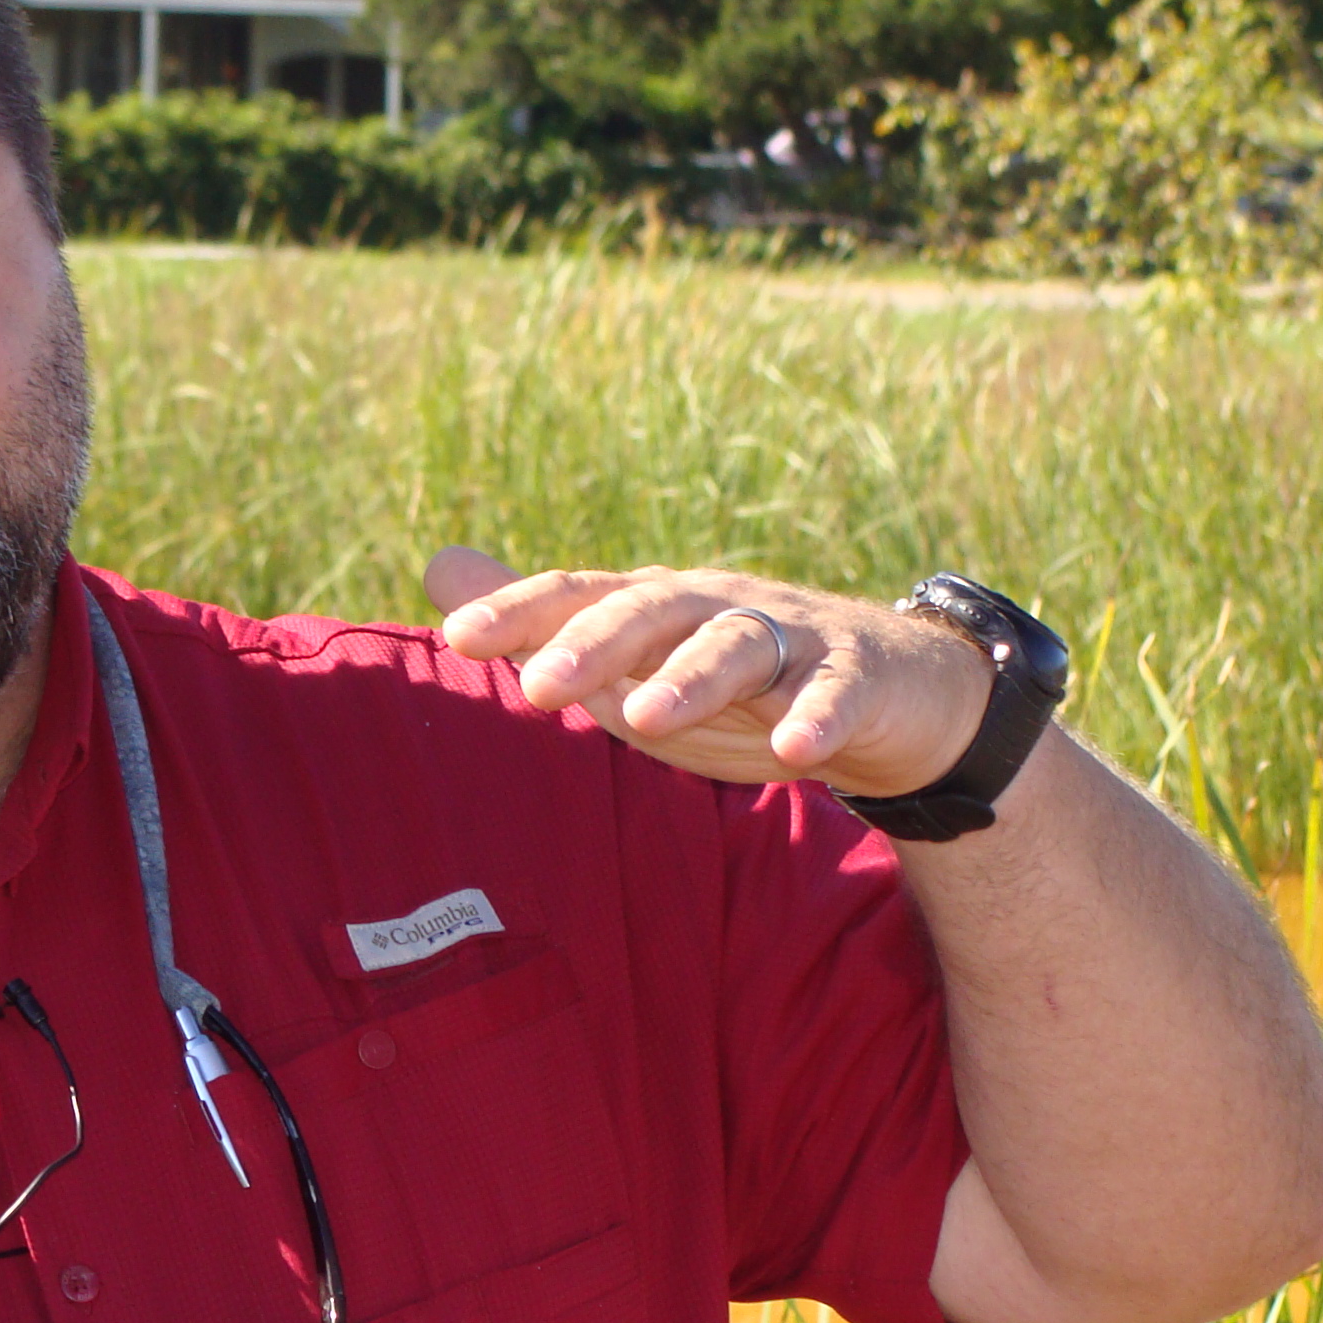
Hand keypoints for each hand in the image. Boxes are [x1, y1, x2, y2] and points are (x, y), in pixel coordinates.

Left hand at [423, 547, 992, 796]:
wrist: (882, 691)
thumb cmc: (731, 679)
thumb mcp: (628, 655)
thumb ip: (539, 622)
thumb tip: (441, 572)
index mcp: (654, 606)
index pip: (579, 595)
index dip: (521, 611)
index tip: (459, 635)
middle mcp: (713, 608)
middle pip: (650, 610)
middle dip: (594, 643)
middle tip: (538, 685)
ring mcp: (788, 638)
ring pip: (735, 646)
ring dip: (691, 679)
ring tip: (645, 719)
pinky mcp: (855, 677)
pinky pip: (835, 694)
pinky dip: (819, 717)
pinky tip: (798, 750)